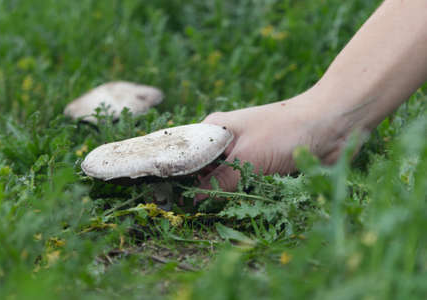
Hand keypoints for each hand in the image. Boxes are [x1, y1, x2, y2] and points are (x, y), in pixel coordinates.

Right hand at [196, 90, 349, 201]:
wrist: (333, 124)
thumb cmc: (286, 131)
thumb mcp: (248, 157)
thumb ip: (220, 180)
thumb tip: (194, 199)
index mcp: (216, 129)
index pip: (188, 156)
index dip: (183, 178)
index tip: (178, 199)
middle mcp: (228, 141)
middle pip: (207, 171)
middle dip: (208, 189)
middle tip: (205, 208)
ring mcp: (247, 153)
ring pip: (229, 180)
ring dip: (231, 193)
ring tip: (228, 205)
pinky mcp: (264, 164)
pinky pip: (249, 184)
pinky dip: (249, 193)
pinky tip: (249, 201)